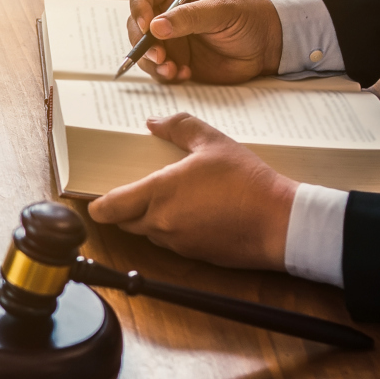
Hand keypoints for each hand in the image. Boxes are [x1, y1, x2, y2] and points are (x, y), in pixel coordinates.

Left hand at [88, 113, 297, 270]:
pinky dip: (175, 229)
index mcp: (158, 194)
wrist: (281, 223)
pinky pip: (172, 242)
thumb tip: (154, 122)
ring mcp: (178, 243)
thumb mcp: (213, 142)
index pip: (108, 208)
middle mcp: (161, 223)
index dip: (97, 204)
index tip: (97, 197)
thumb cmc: (247, 181)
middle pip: (125, 222)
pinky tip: (197, 212)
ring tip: (174, 196)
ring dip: (152, 218)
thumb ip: (179, 127)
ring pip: (149, 232)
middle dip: (127, 207)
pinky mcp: (195, 255)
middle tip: (140, 188)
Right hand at [128, 0, 282, 83]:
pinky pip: (159, 70)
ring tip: (173, 70)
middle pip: (136, 24)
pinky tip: (185, 74)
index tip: (146, 25)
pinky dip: (166, 75)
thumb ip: (190, 17)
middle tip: (159, 56)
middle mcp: (168, 15)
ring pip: (144, 51)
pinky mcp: (177, 61)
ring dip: (152, 63)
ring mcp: (171, 40)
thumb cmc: (248, 16)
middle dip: (142, 42)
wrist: (267, 46)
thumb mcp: (223, 10)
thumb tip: (155, 27)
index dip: (138, 6)